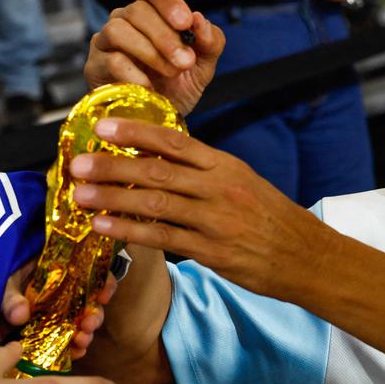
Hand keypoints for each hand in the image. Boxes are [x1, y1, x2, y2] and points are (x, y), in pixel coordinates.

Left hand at [0, 260, 118, 359]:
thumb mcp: (1, 281)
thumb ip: (10, 297)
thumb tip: (20, 315)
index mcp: (55, 270)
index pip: (89, 270)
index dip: (102, 281)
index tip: (103, 295)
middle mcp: (60, 292)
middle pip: (89, 301)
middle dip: (94, 314)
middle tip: (90, 324)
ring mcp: (53, 314)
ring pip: (80, 323)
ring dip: (85, 333)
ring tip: (82, 341)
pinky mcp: (44, 334)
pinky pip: (64, 341)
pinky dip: (71, 348)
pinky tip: (75, 353)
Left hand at [65, 117, 333, 299]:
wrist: (308, 256)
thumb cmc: (272, 220)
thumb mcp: (244, 183)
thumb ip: (205, 172)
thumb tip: (160, 159)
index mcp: (225, 166)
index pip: (174, 140)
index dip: (135, 132)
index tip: (103, 126)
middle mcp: (219, 188)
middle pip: (156, 171)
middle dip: (111, 166)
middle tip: (76, 164)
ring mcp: (216, 220)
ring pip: (155, 204)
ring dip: (113, 199)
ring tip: (81, 196)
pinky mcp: (213, 251)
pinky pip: (163, 238)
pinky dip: (130, 233)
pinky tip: (105, 229)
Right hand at [85, 0, 225, 115]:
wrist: (159, 123)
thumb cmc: (179, 86)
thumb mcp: (204, 65)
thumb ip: (210, 42)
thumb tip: (200, 20)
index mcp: (150, 12)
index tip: (185, 21)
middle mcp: (124, 21)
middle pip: (136, 10)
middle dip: (165, 36)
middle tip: (185, 61)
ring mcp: (105, 42)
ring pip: (118, 30)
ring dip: (149, 51)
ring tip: (170, 72)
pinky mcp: (95, 67)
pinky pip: (110, 61)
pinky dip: (134, 74)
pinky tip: (150, 86)